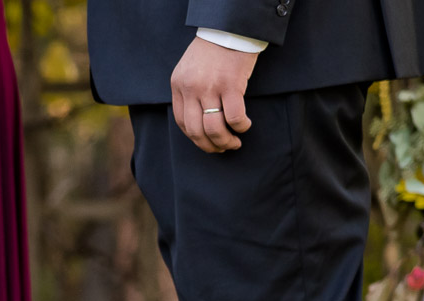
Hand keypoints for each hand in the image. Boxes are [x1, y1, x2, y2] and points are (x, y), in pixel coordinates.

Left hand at [170, 37, 255, 152]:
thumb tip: (198, 120)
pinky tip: (245, 125)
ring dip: (225, 142)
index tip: (206, 142)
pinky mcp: (230, 85)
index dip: (194, 138)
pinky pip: (234, 118)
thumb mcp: (190, 69)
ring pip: (214, 129)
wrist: (230, 28)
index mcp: (178, 85)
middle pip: (196, 131)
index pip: (182, 122)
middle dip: (209, 146)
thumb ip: (189, 91)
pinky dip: (240, 127)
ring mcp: (210, 87)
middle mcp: (191, 88)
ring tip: (234, 143)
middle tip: (222, 149)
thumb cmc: (213, 50)